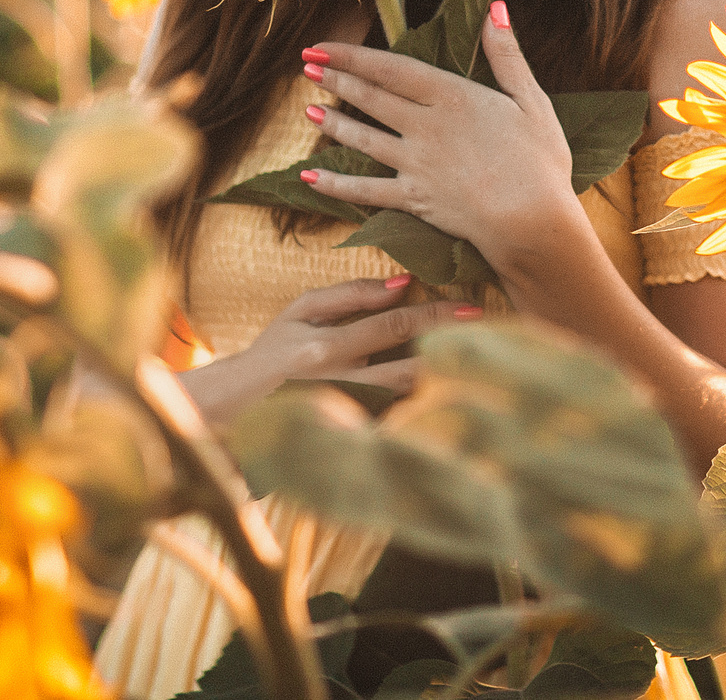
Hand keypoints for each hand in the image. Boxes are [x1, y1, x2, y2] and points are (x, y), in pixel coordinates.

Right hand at [177, 275, 481, 424]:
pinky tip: (454, 402)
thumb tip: (401, 283)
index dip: (436, 316)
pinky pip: (397, 427)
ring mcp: (346, 418)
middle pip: (411, 369)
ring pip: (408, 404)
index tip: (472, 309)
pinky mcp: (350, 441)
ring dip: (445, 385)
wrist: (236, 409)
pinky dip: (425, 414)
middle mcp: (340, 386)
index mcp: (327, 349)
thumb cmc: (274, 351)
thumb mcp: (300, 311)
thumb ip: (350, 295)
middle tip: (489, 341)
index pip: (394, 326)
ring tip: (481, 368)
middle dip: (452, 352)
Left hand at [298, 0, 583, 269]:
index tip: (323, 47)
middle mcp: (425, 126)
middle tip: (306, 67)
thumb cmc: (540, 161)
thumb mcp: (530, 100)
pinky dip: (335, 184)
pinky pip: (365, 191)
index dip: (353, 56)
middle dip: (336, 81)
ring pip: (364, 139)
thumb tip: (495, 8)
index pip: (391, 69)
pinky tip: (311, 177)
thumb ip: (507, 54)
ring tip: (308, 111)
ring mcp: (415, 164)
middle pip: (371, 99)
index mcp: (453, 97)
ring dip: (333, 124)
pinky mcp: (413, 199)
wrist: (533, 222)